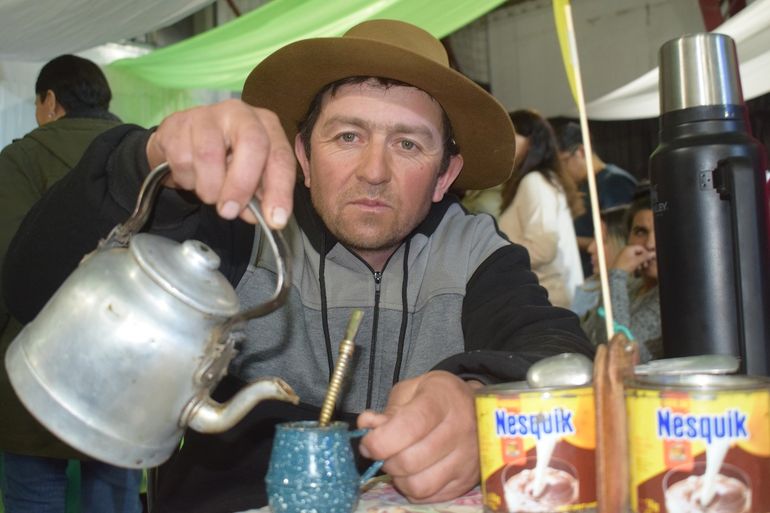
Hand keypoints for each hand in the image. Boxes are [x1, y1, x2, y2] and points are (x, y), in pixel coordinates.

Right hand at [145, 99, 295, 227]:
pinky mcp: (177, 122)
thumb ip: (258, 195)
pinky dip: (186, 179)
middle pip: (252, 143)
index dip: (280, 189)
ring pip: (210, 155)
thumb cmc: (224, 159)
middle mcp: (241, 113)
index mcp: (267, 126)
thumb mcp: (248, 175)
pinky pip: (181, 159)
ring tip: (209, 193)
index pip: (280, 156)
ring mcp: (207, 114)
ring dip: (209, 187)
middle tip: (230, 212)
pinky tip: (189, 175)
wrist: (180, 142)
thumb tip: (262, 215)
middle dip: (242, 184)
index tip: (275, 219)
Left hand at [357, 371, 481, 502]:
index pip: (409, 427)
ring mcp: (467, 458)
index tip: (367, 443)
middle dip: (385, 460)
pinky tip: (415, 471)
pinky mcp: (467, 480)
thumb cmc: (439, 397)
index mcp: (443, 400)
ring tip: (399, 462)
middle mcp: (460, 429)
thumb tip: (366, 425)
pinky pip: (430, 497)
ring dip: (399, 478)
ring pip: (419, 485)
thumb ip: (388, 409)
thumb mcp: (412, 390)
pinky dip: (413, 488)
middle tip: (384, 451)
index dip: (381, 440)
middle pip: (410, 461)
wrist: (477, 408)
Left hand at [611, 244, 655, 274]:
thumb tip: (654, 253)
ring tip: (641, 268)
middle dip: (643, 259)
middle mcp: (626, 250)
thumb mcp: (637, 261)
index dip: (646, 253)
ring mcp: (624, 256)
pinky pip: (631, 261)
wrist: (617, 274)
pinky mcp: (623, 261)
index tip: (649, 259)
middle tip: (645, 265)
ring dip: (640, 262)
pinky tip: (637, 269)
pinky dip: (635, 264)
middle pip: (638, 253)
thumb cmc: (627, 265)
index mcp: (629, 248)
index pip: (641, 248)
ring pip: (635, 257)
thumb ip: (645, 256)